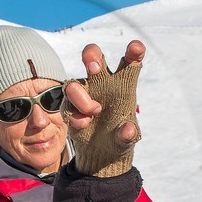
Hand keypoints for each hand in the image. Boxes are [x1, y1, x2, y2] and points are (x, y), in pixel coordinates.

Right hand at [63, 40, 144, 177]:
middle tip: (95, 68)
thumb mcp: (127, 140)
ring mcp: (84, 93)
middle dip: (92, 56)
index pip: (129, 61)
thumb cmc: (118, 139)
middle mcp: (102, 83)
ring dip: (80, 95)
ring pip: (75, 82)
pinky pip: (66, 104)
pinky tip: (84, 124)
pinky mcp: (69, 106)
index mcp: (123, 84)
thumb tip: (126, 129)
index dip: (133, 50)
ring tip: (94, 111)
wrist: (101, 154)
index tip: (135, 47)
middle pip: (95, 57)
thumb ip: (128, 135)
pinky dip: (75, 115)